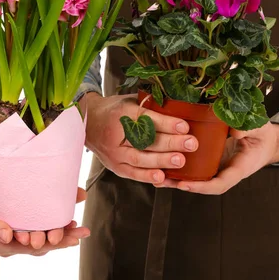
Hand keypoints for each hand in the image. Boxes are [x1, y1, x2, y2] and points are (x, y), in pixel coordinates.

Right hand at [0, 187, 89, 256]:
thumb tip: (9, 235)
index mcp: (4, 245)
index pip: (36, 246)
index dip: (56, 242)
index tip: (73, 237)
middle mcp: (11, 243)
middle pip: (43, 243)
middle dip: (64, 237)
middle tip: (83, 230)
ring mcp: (11, 237)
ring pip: (40, 237)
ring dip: (58, 231)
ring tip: (77, 226)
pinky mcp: (11, 227)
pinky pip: (33, 229)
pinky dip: (47, 224)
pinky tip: (56, 219)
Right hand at [80, 92, 197, 183]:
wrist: (88, 124)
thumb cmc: (115, 111)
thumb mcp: (130, 101)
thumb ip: (150, 105)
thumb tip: (180, 107)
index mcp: (122, 113)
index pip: (147, 119)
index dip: (167, 123)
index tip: (185, 126)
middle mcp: (116, 134)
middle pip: (145, 140)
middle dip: (170, 143)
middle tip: (190, 143)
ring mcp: (115, 153)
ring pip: (141, 159)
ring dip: (162, 161)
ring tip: (180, 161)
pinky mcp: (116, 167)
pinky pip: (134, 174)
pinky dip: (149, 177)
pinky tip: (163, 178)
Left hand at [156, 122, 278, 194]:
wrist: (265, 139)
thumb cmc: (263, 135)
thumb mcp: (260, 130)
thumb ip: (249, 129)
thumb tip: (234, 131)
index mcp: (240, 168)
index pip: (221, 183)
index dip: (202, 187)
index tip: (185, 185)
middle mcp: (225, 171)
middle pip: (202, 184)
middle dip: (182, 185)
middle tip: (161, 181)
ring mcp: (216, 166)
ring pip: (195, 177)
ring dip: (175, 178)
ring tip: (154, 176)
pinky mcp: (210, 160)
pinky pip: (194, 166)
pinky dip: (178, 166)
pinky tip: (160, 163)